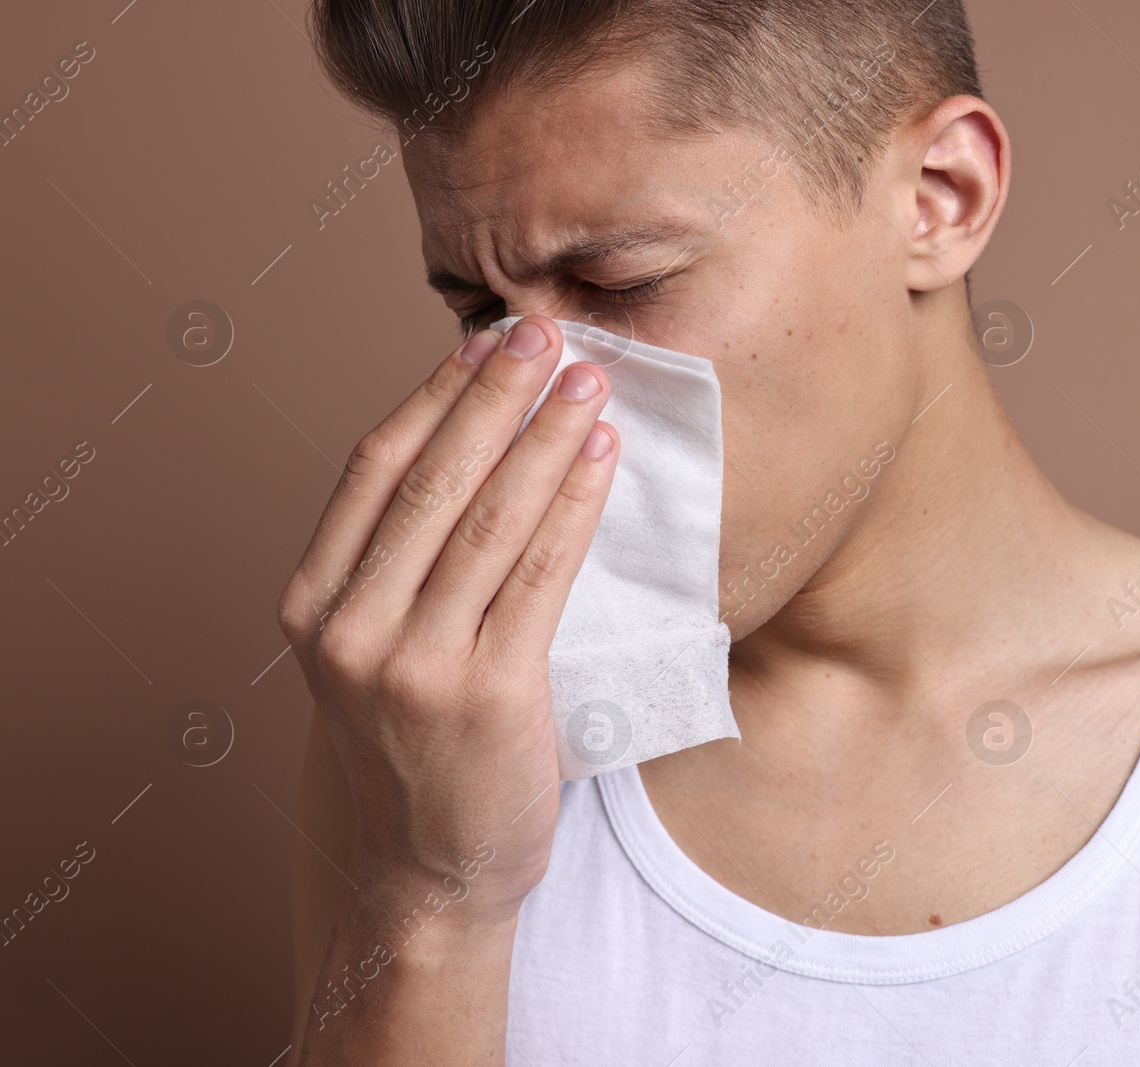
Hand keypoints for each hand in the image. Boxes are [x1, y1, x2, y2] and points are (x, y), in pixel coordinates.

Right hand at [277, 316, 616, 925]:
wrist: (427, 874)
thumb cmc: (414, 753)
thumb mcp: (373, 653)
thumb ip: (397, 567)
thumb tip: (476, 449)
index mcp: (309, 604)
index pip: (373, 468)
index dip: (433, 395)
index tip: (483, 342)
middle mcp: (347, 628)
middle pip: (431, 478)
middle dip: (495, 394)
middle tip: (545, 332)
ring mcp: (411, 664)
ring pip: (488, 517)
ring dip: (545, 436)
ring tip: (589, 379)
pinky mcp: (485, 695)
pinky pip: (539, 574)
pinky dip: (574, 504)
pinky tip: (602, 457)